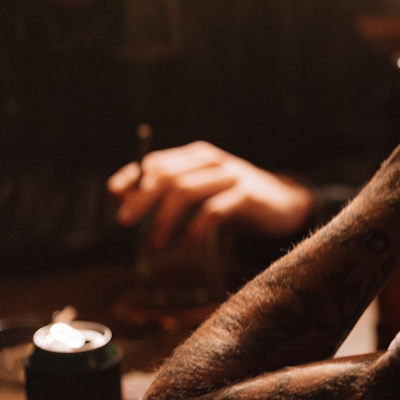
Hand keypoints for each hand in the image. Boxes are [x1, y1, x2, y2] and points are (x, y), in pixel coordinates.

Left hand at [107, 141, 314, 247]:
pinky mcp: (247, 196)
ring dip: (165, 218)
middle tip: (125, 221)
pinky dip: (196, 227)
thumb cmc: (236, 198)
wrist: (286, 202)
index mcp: (197, 156)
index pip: (156, 161)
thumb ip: (170, 191)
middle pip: (167, 175)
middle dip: (141, 199)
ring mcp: (231, 176)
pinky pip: (214, 210)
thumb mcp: (203, 189)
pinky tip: (187, 242)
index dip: (132, 177)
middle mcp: (212, 161)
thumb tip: (124, 197)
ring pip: (186, 191)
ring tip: (156, 242)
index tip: (114, 195)